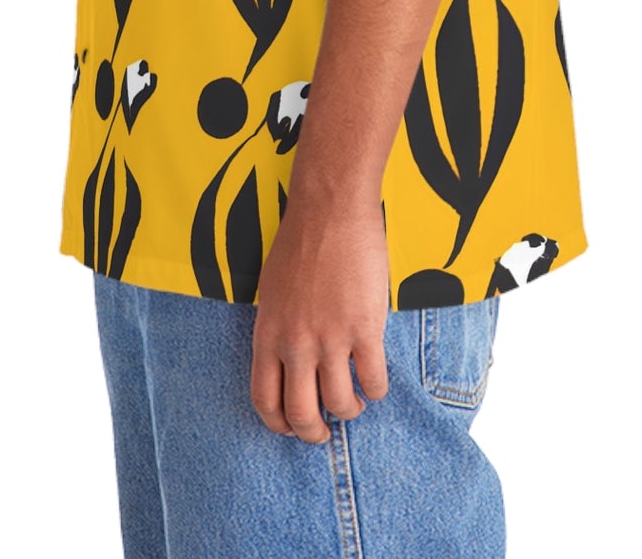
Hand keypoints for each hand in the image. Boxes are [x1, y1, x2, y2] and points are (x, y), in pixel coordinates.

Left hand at [249, 189, 392, 443]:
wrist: (330, 208)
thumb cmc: (300, 241)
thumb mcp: (271, 290)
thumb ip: (277, 328)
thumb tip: (287, 359)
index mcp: (267, 333)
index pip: (265, 400)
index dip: (279, 424)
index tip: (292, 427)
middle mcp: (295, 343)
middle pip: (301, 415)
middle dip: (314, 433)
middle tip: (325, 431)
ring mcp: (330, 338)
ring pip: (340, 404)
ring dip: (349, 410)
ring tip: (355, 401)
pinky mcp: (365, 328)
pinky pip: (374, 381)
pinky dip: (377, 390)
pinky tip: (376, 380)